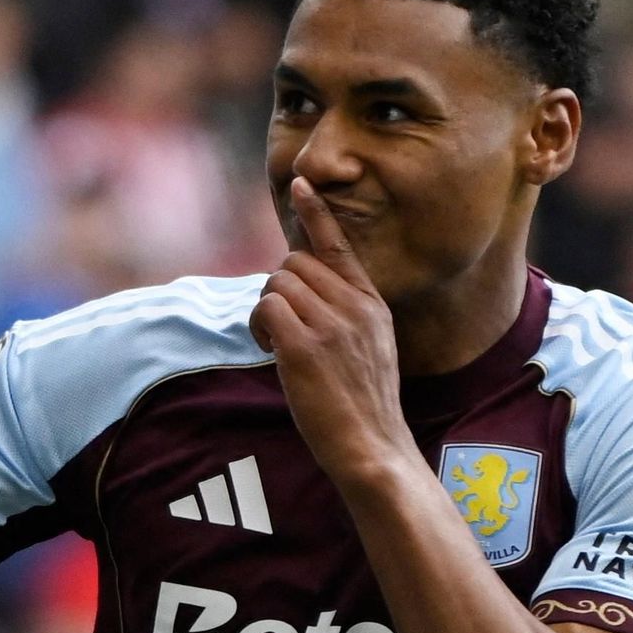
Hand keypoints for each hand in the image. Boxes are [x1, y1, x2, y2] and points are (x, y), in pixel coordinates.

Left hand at [251, 174, 411, 486]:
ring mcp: (331, 325)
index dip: (316, 213)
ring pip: (277, 281)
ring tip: (277, 343)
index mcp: (372, 304)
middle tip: (282, 326)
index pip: (339, 246)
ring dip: (266, 308)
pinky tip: (270, 349)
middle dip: (279, 288)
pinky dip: (258, 324)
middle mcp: (354, 307)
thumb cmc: (365, 406)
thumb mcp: (372, 348)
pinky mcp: (305, 347)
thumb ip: (346, 315)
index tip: (301, 184)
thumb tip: (302, 293)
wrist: (374, 448)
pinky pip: (265, 306)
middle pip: (295, 262)